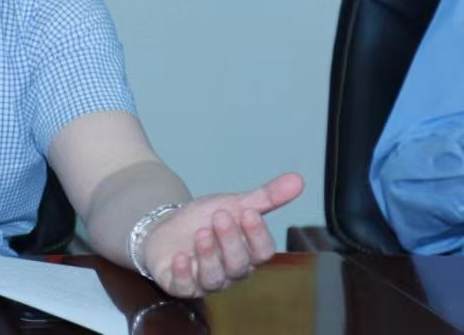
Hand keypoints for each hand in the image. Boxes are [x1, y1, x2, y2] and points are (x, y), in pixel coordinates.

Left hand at [142, 172, 303, 297]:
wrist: (167, 227)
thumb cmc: (206, 220)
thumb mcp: (233, 204)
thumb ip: (265, 197)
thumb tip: (298, 179)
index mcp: (248, 254)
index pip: (262, 252)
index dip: (257, 235)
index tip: (249, 212)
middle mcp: (229, 272)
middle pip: (238, 264)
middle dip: (230, 240)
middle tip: (220, 215)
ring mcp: (204, 281)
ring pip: (213, 278)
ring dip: (208, 256)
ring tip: (201, 233)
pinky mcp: (179, 285)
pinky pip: (183, 287)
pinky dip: (182, 274)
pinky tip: (179, 257)